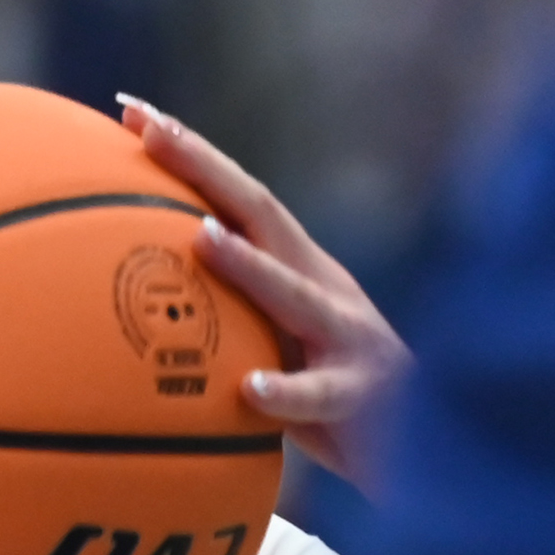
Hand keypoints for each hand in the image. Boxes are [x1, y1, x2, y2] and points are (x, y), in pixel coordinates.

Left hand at [119, 95, 410, 491]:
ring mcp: (346, 336)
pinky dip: (285, 391)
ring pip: (293, 295)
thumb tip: (134, 300)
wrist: (424, 444)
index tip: (130, 110)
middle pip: (261, 212)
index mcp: (295, 267)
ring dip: (247, 266)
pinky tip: (250, 389)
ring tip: (200, 239)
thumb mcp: (275, 340)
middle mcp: (322, 285)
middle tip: (150, 127)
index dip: (188, 153)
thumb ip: (224, 313)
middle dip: (203, 165)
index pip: (235, 198)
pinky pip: (317, 394)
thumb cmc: (329, 393)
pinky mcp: (361, 394)